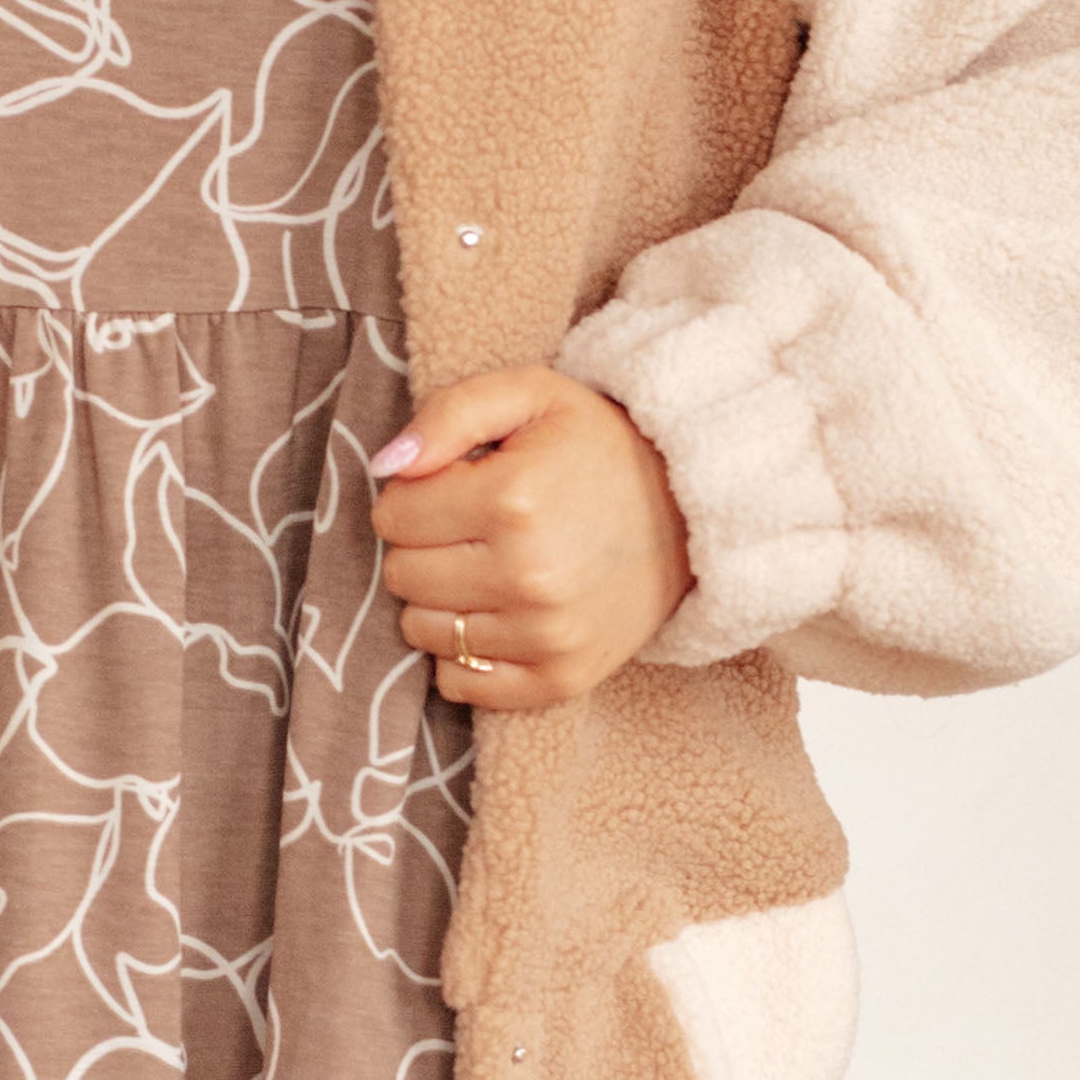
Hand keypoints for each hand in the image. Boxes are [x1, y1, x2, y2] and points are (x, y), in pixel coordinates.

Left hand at [372, 367, 690, 707]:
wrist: (693, 511)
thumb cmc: (599, 447)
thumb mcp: (532, 395)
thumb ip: (450, 413)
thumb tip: (387, 464)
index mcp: (513, 499)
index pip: (393, 516)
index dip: (412, 497)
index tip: (450, 488)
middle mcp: (528, 575)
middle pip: (403, 576)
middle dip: (421, 547)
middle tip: (467, 529)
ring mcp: (546, 635)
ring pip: (422, 631)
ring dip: (440, 600)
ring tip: (484, 568)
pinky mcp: (561, 677)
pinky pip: (460, 684)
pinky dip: (463, 655)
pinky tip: (495, 616)